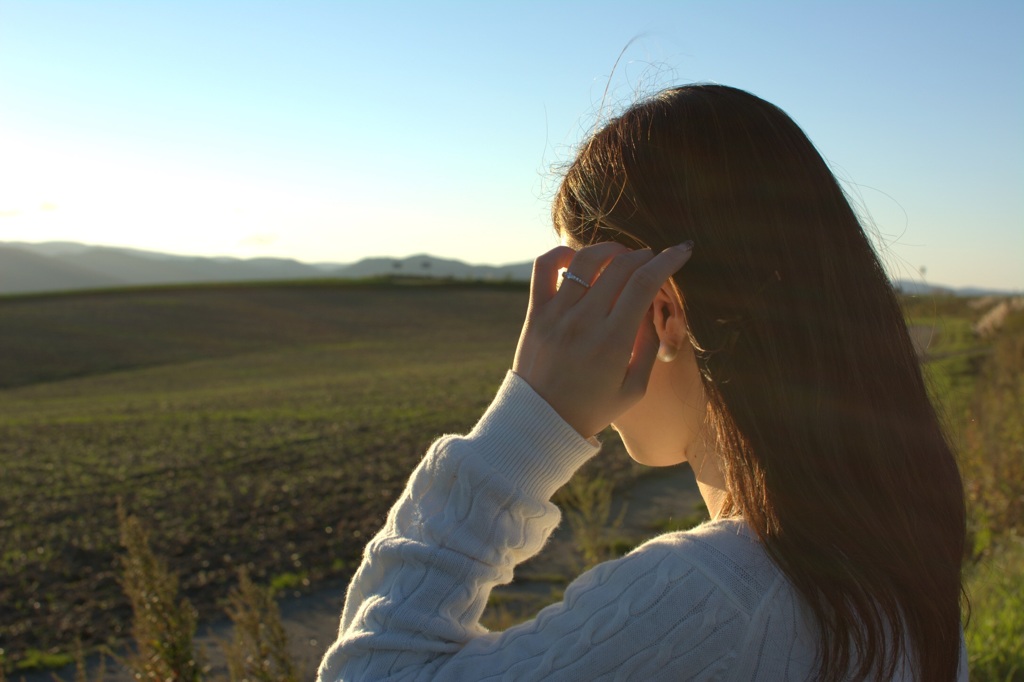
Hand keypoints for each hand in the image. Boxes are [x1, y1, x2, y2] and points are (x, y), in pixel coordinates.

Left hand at [512, 241, 693, 438]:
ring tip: (621, 255)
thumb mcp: (634, 388)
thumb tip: (654, 308)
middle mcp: (584, 322)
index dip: (668, 261)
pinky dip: (564, 253)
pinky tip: (579, 260)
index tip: (682, 251)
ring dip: (610, 249)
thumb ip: (649, 347)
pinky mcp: (535, 312)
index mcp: (613, 341)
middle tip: (652, 260)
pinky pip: (545, 267)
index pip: (645, 284)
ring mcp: (556, 314)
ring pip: (586, 260)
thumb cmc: (592, 408)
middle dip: (645, 255)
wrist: (540, 422)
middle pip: (621, 266)